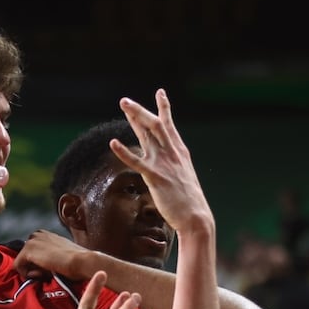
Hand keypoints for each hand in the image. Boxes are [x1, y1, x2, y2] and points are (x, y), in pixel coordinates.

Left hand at [15, 230, 95, 280]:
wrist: (83, 261)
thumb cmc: (77, 263)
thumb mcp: (60, 257)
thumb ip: (47, 260)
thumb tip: (34, 270)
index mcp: (45, 234)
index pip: (32, 253)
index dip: (38, 265)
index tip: (50, 270)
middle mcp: (37, 234)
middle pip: (26, 257)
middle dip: (34, 267)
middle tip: (48, 272)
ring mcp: (32, 240)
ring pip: (22, 262)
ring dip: (32, 271)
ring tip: (47, 273)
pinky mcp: (28, 250)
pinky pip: (18, 266)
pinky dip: (27, 274)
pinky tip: (41, 274)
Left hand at [112, 89, 213, 233]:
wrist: (196, 217)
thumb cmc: (189, 201)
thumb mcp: (184, 176)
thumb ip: (174, 166)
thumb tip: (167, 161)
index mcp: (180, 152)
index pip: (170, 125)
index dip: (163, 108)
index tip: (160, 92)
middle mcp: (172, 153)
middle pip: (155, 124)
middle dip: (140, 110)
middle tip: (124, 100)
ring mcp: (164, 164)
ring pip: (148, 134)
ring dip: (134, 118)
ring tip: (123, 105)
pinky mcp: (155, 177)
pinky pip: (136, 161)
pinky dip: (124, 151)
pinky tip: (113, 143)